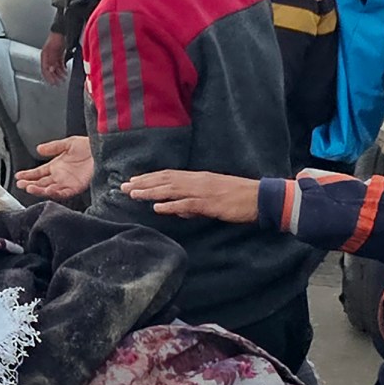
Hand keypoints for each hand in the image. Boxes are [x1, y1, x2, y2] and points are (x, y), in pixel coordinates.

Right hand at [15, 135, 93, 201]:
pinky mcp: (76, 187)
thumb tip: (38, 148)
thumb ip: (53, 147)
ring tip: (29, 188)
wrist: (103, 150)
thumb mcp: (68, 143)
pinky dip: (55, 192)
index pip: (38, 173)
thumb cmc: (89, 146)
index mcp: (56, 166)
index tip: (18, 176)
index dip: (28, 175)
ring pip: (49, 189)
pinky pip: (63, 192)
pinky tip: (48, 190)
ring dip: (39, 190)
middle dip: (29, 184)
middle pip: (41, 183)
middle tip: (20, 184)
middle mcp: (60, 176)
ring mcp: (67, 182)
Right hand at [40, 30, 67, 85]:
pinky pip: (60, 64)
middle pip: (50, 70)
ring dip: (59, 74)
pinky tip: (65, 72)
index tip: (52, 83)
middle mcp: (48, 56)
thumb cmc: (56, 38)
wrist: (63, 30)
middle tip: (58, 83)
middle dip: (54, 77)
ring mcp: (53, 56)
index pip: (44, 69)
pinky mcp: (59, 54)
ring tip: (63, 78)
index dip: (48, 77)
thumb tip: (51, 69)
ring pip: (55, 68)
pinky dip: (62, 69)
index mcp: (44, 55)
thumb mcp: (52, 50)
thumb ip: (51, 60)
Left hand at [125, 171, 261, 221]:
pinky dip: (171, 206)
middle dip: (143, 183)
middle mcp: (197, 181)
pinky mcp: (210, 203)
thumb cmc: (238, 197)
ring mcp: (203, 191)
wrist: (260, 198)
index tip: (132, 180)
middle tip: (123, 187)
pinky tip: (157, 208)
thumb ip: (193, 201)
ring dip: (151, 192)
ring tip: (133, 194)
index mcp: (198, 178)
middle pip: (164, 180)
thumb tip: (176, 209)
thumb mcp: (212, 196)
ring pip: (171, 189)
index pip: (168, 175)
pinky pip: (187, 204)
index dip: (148, 177)